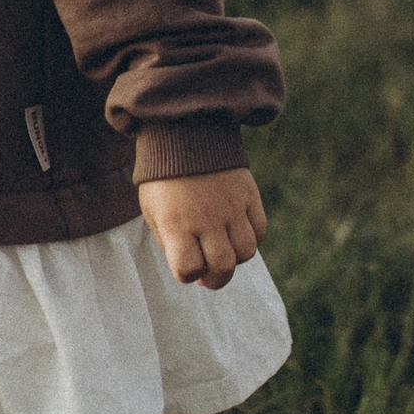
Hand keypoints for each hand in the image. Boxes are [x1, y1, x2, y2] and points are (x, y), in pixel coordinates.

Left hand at [139, 167, 265, 290]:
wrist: (184, 135)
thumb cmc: (163, 180)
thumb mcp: (153, 212)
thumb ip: (170, 243)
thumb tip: (194, 269)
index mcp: (176, 224)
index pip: (188, 268)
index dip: (187, 275)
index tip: (184, 267)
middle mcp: (206, 218)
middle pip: (223, 267)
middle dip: (216, 279)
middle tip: (209, 275)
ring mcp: (231, 206)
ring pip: (246, 252)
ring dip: (235, 259)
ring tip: (223, 249)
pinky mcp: (248, 194)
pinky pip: (260, 230)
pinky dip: (251, 238)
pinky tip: (236, 233)